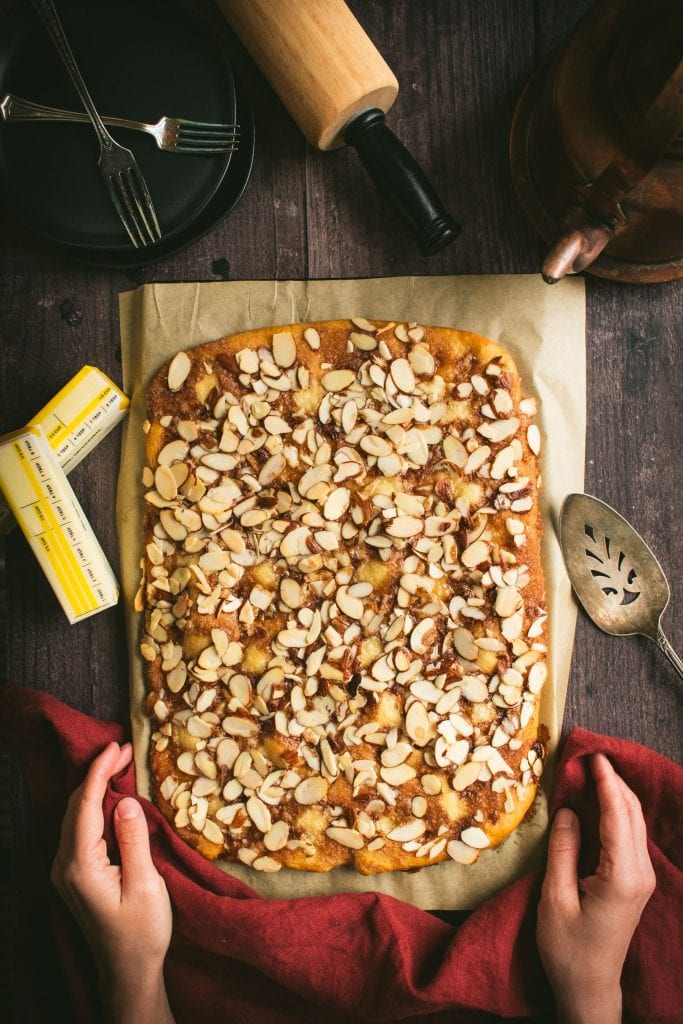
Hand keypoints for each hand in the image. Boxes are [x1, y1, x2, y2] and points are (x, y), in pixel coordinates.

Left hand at [50, 741, 174, 1023]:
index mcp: (80, 867)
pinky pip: (79, 829)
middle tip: (124, 751)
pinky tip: (111, 797)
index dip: (100, 772)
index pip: (85, 806)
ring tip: (119, 765)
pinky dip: (94, 806)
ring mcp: (66, 871)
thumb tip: (127, 801)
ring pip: (75, 816)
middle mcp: (65, 866)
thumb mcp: (145, 885)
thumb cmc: (142, 932)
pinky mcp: (75, 874)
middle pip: (76, 807)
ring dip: (95, 788)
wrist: (128, 970)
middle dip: (97, 774)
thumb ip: (133, 840)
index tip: (116, 747)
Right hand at [536, 752, 655, 1023]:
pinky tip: (599, 801)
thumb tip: (567, 810)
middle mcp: (639, 872)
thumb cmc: (567, 948)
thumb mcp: (555, 898)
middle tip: (589, 755)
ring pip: (634, 822)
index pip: (617, 815)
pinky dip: (616, 811)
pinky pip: (629, 835)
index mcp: (621, 875)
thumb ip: (562, 850)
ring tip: (593, 771)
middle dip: (613, 781)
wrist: (590, 986)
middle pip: (631, 813)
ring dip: (616, 794)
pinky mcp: (635, 881)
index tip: (593, 755)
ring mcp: (641, 877)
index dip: (606, 782)